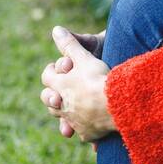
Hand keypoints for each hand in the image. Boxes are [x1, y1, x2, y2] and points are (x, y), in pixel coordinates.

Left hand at [41, 26, 114, 146]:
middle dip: (53, 96)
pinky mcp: (88, 134)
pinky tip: (93, 128)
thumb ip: (69, 44)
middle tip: (59, 92)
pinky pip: (84, 133)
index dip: (51, 71)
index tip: (56, 68)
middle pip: (50, 101)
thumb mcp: (84, 58)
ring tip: (73, 109)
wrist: (116, 105)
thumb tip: (55, 29)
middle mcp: (63, 105)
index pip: (47, 77)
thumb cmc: (98, 80)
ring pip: (63, 118)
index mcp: (60, 86)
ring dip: (66, 114)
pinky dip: (87, 129)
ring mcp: (74, 121)